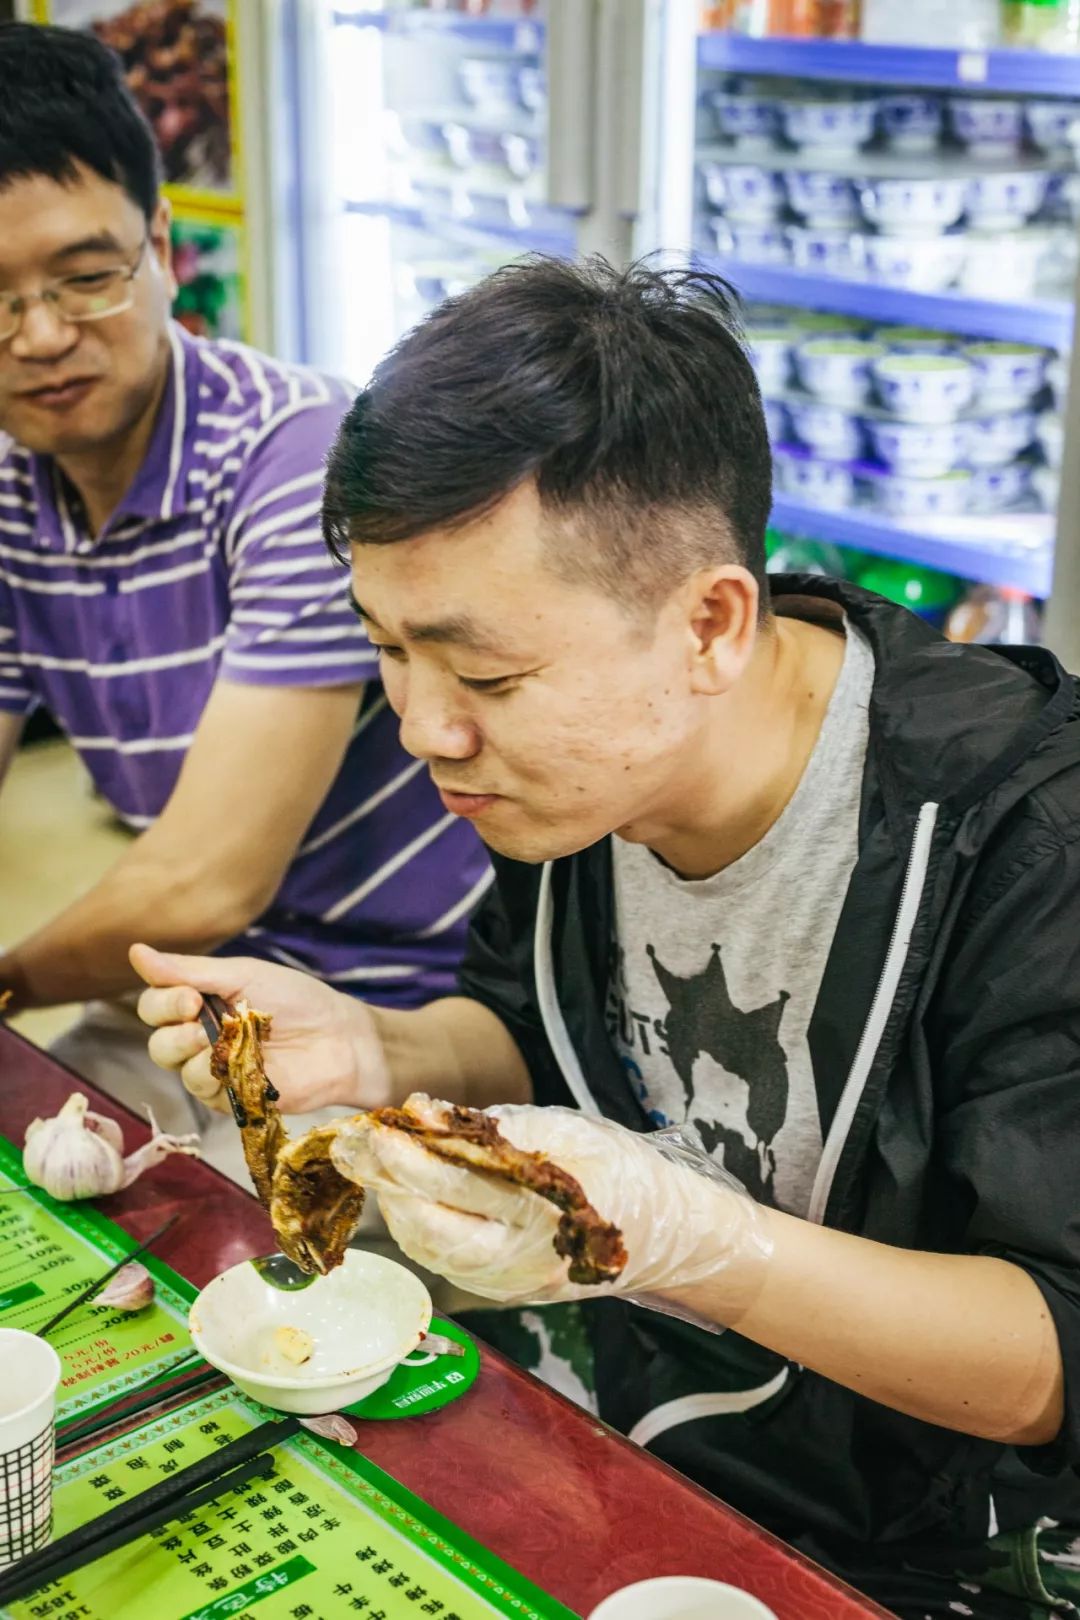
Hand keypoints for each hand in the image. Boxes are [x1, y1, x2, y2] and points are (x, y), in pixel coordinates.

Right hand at [130, 943, 390, 1115]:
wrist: (340, 1040)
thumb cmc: (298, 1001)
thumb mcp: (243, 975)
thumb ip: (189, 970)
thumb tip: (136, 951)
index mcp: (202, 1001)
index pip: (155, 1003)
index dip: (162, 1000)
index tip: (191, 996)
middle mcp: (201, 1035)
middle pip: (156, 1037)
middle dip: (169, 1025)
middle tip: (199, 1015)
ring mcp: (213, 1067)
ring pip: (171, 1063)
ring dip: (185, 1048)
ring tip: (216, 1040)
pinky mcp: (228, 1096)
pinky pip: (198, 1088)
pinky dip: (207, 1074)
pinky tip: (231, 1063)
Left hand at [330, 1100, 772, 1313]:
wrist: (664, 1236)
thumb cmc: (618, 1169)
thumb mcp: (569, 1130)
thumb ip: (497, 1126)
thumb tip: (425, 1113)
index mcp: (540, 1213)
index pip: (458, 1183)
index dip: (411, 1154)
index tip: (377, 1123)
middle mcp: (518, 1260)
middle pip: (431, 1225)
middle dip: (385, 1182)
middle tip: (350, 1142)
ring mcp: (506, 1285)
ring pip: (427, 1250)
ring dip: (391, 1205)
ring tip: (366, 1161)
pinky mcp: (500, 1292)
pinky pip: (442, 1261)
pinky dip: (414, 1225)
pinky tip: (400, 1192)